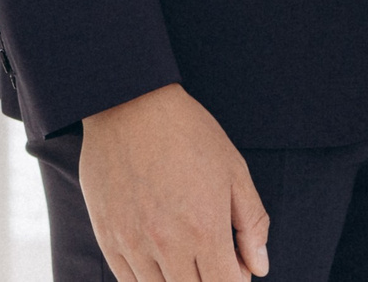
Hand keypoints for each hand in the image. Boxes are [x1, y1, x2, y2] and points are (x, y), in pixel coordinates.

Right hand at [79, 85, 268, 281]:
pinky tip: (159, 261)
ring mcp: (134, 242)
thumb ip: (251, 223)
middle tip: (213, 262)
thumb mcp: (234, 170)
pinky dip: (148, 280)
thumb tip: (259, 267)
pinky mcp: (108, 237)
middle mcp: (168, 243)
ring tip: (186, 260)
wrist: (130, 103)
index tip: (237, 268)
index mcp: (205, 228)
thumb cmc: (187, 132)